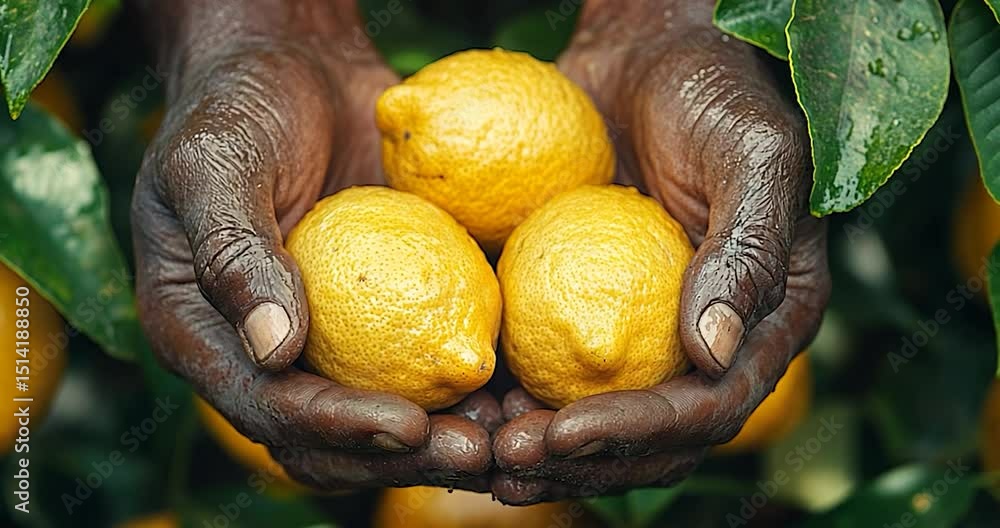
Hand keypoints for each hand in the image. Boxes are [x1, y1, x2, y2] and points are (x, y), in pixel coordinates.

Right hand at [131, 0, 496, 490]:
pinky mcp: (386, 313)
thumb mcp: (217, 163)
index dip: (337, 428)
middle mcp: (267, 355)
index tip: (410, 425)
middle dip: (404, 456)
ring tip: (512, 438)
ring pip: (383, 417)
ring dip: (446, 440)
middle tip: (477, 453)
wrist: (296, 70)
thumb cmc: (240, 106)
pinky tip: (522, 389)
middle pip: (331, 439)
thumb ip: (234, 252)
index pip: (269, 407)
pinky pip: (424, 360)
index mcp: (207, 335)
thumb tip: (274, 350)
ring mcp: (330, 339)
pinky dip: (469, 385)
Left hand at [491, 0, 830, 503]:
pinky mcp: (587, 304)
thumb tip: (713, 354)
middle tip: (503, 461)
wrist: (650, 49)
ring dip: (535, 445)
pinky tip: (459, 397)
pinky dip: (508, 389)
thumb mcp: (753, 156)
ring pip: (594, 414)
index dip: (637, 433)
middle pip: (648, 437)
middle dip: (577, 460)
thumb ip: (745, 252)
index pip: (708, 407)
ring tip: (470, 448)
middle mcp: (705, 340)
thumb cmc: (716, 90)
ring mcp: (643, 326)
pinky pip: (550, 362)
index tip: (563, 433)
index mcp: (762, 319)